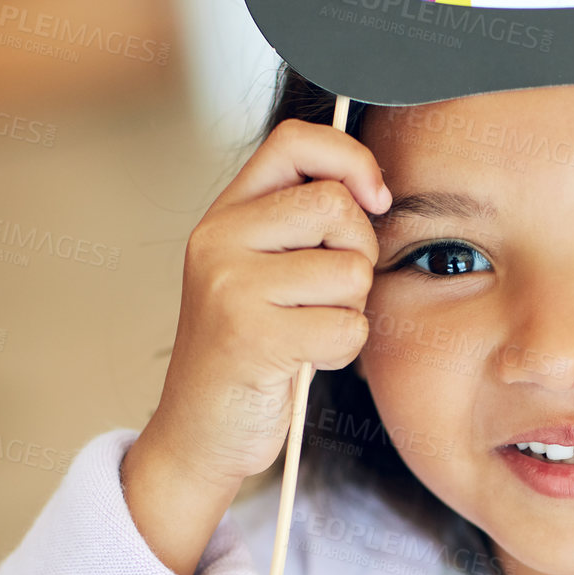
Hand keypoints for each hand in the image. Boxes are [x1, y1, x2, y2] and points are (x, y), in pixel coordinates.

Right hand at [121, 118, 390, 574]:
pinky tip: (303, 361)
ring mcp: (231, 286)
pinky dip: (341, 352)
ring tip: (308, 332)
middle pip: (337, 207)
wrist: (198, 432)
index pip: (296, 142)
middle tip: (330, 295)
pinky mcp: (252, 336)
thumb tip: (373, 188)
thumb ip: (300, 226)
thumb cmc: (246, 354)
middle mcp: (219, 240)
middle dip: (359, 255)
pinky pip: (346, 329)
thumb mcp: (261, 272)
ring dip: (349, 313)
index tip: (375, 200)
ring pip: (350, 273)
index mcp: (225, 215)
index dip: (350, 160)